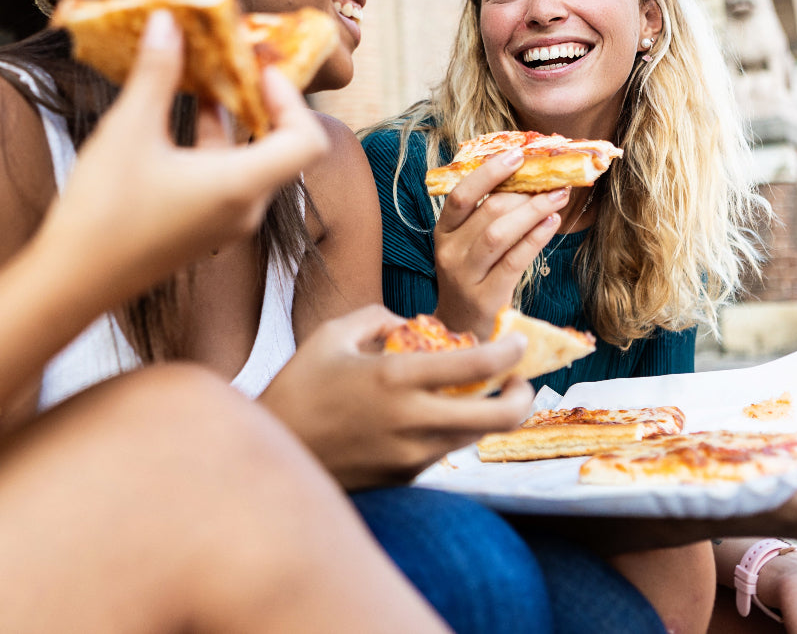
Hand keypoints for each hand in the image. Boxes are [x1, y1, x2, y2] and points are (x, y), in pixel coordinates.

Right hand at [38, 9, 327, 304]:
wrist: (75, 282)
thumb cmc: (104, 212)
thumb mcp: (130, 131)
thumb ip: (156, 74)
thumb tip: (169, 24)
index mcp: (242, 186)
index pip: (307, 142)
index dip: (293, 101)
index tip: (263, 70)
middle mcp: (247, 208)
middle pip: (284, 149)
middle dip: (265, 103)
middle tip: (245, 66)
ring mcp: (229, 222)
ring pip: (252, 162)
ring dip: (236, 121)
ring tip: (212, 80)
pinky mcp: (208, 226)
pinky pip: (230, 179)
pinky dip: (218, 146)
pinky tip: (188, 115)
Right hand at [261, 304, 534, 489]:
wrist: (273, 456)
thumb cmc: (299, 387)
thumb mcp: (331, 335)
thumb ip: (376, 318)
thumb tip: (408, 323)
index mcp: (397, 377)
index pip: (478, 364)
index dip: (511, 351)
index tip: (520, 340)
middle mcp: (412, 420)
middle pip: (497, 418)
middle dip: (523, 397)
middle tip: (521, 382)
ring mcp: (411, 455)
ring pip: (475, 436)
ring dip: (489, 414)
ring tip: (483, 393)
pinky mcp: (404, 478)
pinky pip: (444, 450)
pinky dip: (453, 429)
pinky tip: (437, 413)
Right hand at [433, 149, 569, 336]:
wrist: (460, 330)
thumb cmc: (472, 279)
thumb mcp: (466, 246)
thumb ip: (484, 216)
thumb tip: (525, 178)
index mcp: (443, 233)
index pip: (460, 195)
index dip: (489, 172)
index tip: (517, 155)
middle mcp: (448, 253)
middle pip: (486, 211)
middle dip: (523, 192)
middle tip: (553, 180)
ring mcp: (465, 277)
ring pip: (499, 233)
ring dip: (533, 210)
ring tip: (559, 196)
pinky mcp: (485, 298)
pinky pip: (514, 261)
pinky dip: (535, 238)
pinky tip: (552, 222)